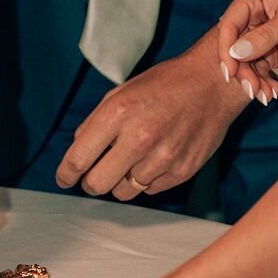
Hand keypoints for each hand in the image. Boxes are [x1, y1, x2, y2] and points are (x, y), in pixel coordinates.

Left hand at [55, 30, 254, 200]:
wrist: (212, 84)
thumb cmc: (164, 85)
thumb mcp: (121, 92)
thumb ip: (95, 123)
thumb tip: (78, 151)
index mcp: (118, 113)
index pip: (78, 159)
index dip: (65, 174)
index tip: (64, 178)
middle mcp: (139, 138)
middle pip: (97, 184)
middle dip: (90, 182)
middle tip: (94, 174)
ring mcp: (162, 158)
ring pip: (123, 192)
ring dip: (121, 180)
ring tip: (133, 158)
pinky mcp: (182, 171)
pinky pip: (150, 190)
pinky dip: (147, 179)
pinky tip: (156, 157)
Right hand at [217, 0, 277, 97]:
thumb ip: (265, 36)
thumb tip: (236, 52)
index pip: (229, 25)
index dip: (226, 50)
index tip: (230, 72)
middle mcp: (249, 16)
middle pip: (233, 48)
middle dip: (242, 71)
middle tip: (253, 90)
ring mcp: (257, 36)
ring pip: (244, 63)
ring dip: (252, 81)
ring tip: (265, 95)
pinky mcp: (266, 51)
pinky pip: (257, 70)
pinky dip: (263, 83)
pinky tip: (273, 91)